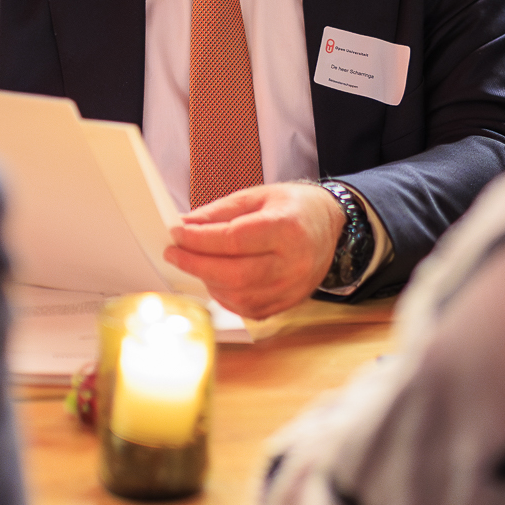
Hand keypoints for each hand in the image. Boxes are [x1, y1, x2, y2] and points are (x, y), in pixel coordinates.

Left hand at [164, 182, 343, 318]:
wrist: (329, 225)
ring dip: (208, 280)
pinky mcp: (288, 303)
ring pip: (239, 295)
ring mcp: (293, 287)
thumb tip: (186, 225)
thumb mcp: (258, 196)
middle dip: (196, 264)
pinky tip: (216, 280)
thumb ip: (220, 212)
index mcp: (287, 227)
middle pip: (234, 273)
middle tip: (175, 253)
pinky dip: (225, 296)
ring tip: (196, 263)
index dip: (199, 239)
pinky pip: (248, 309)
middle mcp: (293, 262)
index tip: (177, 234)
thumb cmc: (294, 208)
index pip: (234, 240)